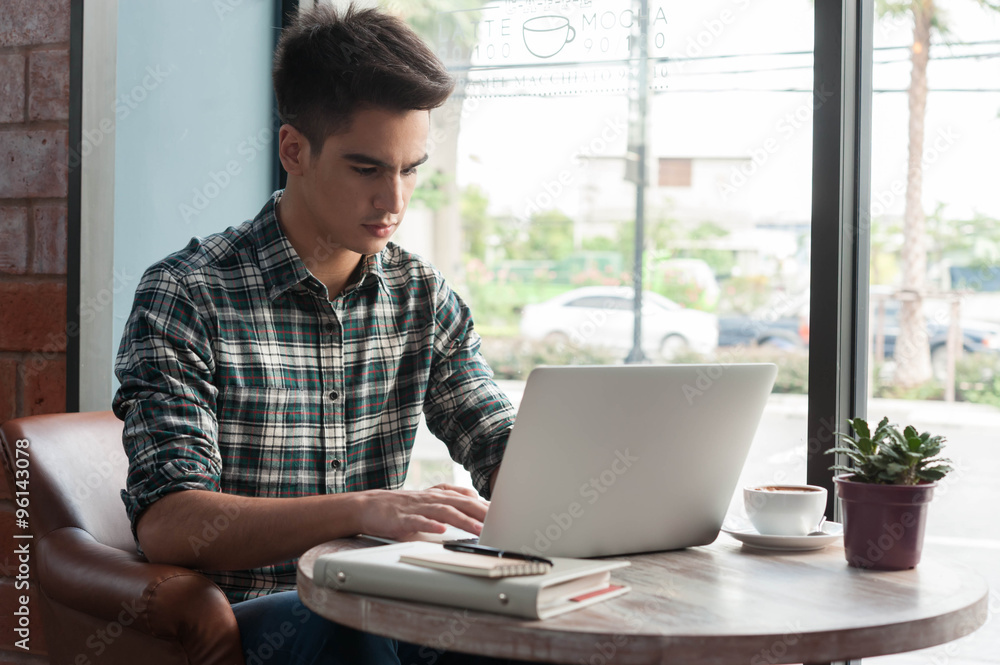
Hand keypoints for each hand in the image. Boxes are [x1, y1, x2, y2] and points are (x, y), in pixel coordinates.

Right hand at [356, 484, 488, 539]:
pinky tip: (440, 530)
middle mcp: (430, 499)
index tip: (504, 514)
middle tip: (499, 523)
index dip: (486, 505)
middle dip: (481, 512)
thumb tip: (475, 499)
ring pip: (444, 512)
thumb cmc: (400, 506)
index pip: (468, 498)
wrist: (367, 506)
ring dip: (463, 521)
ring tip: (478, 529)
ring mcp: (417, 508)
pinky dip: (430, 525)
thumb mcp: (429, 500)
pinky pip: (418, 522)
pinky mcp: (402, 519)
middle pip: (461, 503)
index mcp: (438, 495)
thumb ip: (450, 499)